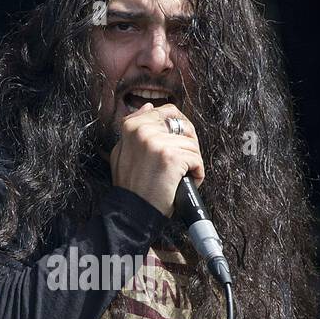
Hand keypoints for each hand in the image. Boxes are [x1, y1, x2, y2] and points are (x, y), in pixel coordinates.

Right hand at [109, 102, 204, 217]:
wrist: (132, 211)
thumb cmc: (131, 186)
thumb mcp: (122, 151)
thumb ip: (135, 127)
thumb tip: (149, 107)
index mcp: (132, 125)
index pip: (167, 111)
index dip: (178, 128)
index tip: (177, 143)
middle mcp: (144, 130)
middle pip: (183, 125)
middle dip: (188, 143)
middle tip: (183, 161)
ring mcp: (158, 142)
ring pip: (192, 144)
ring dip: (192, 162)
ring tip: (180, 176)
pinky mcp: (172, 157)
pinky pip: (197, 159)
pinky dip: (197, 174)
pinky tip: (185, 181)